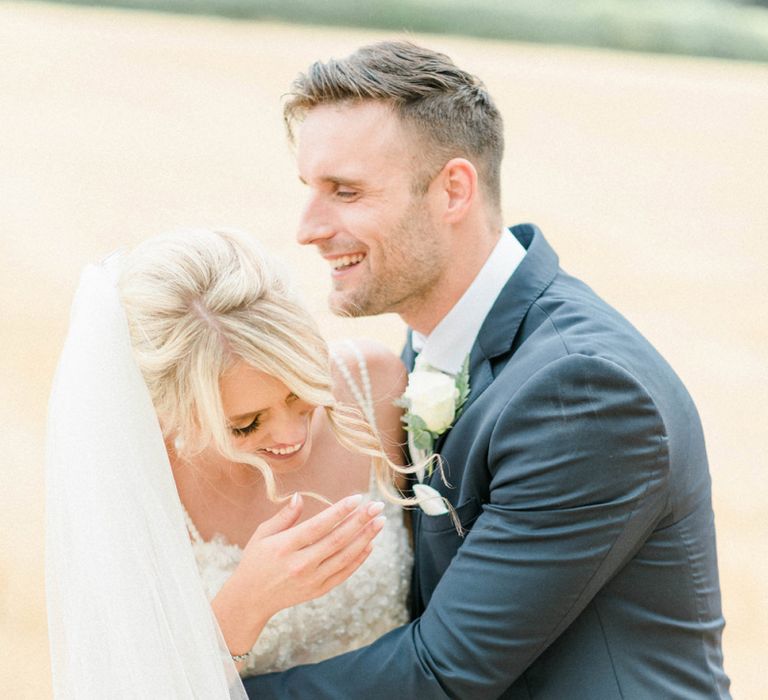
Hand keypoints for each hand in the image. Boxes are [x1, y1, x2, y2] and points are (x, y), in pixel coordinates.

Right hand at [212, 493, 385, 655]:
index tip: (358, 498)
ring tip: (379, 522)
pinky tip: (369, 543)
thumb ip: (284, 516)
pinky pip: (344, 573)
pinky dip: (359, 559)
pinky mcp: (318, 590)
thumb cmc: (255, 561)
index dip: (340, 511)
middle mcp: (300, 564)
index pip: (318, 526)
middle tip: (377, 506)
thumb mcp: (262, 534)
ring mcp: (311, 579)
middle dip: (360, 521)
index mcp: (284, 547)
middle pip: (337, 540)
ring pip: (345, 556)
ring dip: (365, 538)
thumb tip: (300, 496)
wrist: (251, 600)